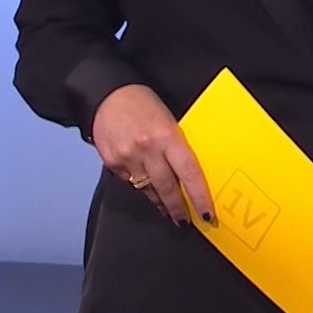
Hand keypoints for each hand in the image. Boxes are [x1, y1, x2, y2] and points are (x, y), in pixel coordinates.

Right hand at [90, 84, 214, 227]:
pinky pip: (129, 182)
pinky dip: (139, 185)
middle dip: (178, 209)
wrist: (107, 93)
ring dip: (159, 201)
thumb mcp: (168, 119)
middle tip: (186, 220)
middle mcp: (147, 148)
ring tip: (167, 208)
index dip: (199, 196)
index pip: (189, 172)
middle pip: (167, 188)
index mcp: (166, 135)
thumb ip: (176, 146)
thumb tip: (189, 174)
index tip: (206, 213)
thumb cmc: (142, 103)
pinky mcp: (111, 162)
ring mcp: (127, 157)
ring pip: (147, 190)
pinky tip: (144, 182)